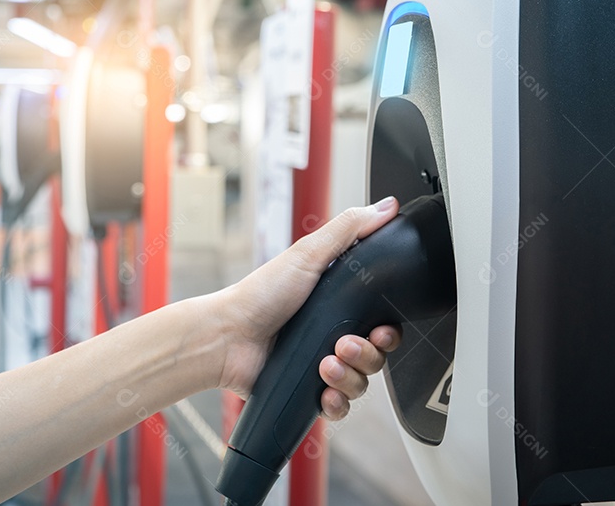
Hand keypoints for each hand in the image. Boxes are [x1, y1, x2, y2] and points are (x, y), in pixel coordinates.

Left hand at [213, 197, 403, 419]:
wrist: (226, 338)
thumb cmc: (260, 295)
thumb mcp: (308, 254)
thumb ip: (350, 229)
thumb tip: (386, 206)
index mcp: (339, 306)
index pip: (382, 324)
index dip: (388, 331)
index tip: (382, 330)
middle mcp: (333, 336)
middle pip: (376, 356)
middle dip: (368, 354)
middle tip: (344, 345)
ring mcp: (322, 366)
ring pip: (361, 383)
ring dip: (350, 377)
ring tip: (324, 365)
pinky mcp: (309, 392)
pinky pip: (340, 407)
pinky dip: (337, 402)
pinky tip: (324, 392)